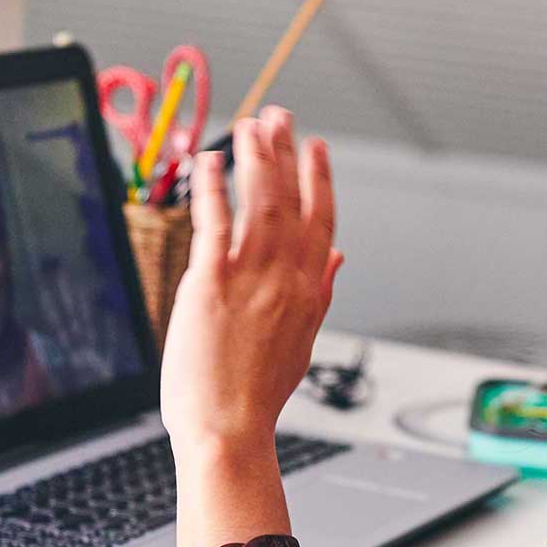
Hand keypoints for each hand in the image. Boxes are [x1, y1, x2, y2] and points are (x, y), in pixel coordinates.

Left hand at [160, 107, 343, 455]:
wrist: (228, 430)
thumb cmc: (256, 396)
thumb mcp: (302, 342)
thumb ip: (322, 292)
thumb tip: (338, 259)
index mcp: (310, 293)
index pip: (322, 222)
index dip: (320, 179)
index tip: (315, 147)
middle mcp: (286, 278)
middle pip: (291, 200)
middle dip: (286, 152)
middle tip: (279, 115)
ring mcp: (251, 278)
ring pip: (259, 201)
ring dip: (255, 156)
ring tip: (250, 123)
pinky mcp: (212, 283)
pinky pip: (215, 222)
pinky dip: (213, 187)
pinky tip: (209, 160)